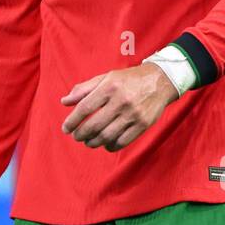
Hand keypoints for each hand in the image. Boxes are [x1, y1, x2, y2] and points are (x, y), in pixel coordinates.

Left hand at [60, 63, 177, 151]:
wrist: (160, 80)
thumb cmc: (128, 79)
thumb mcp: (106, 78)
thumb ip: (84, 89)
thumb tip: (64, 102)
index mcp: (109, 87)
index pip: (84, 108)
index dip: (72, 121)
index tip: (65, 128)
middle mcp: (120, 101)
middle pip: (94, 125)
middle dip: (81, 134)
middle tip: (76, 137)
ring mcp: (133, 114)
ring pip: (107, 136)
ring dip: (93, 142)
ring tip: (88, 141)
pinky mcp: (143, 125)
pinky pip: (122, 141)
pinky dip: (110, 146)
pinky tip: (105, 143)